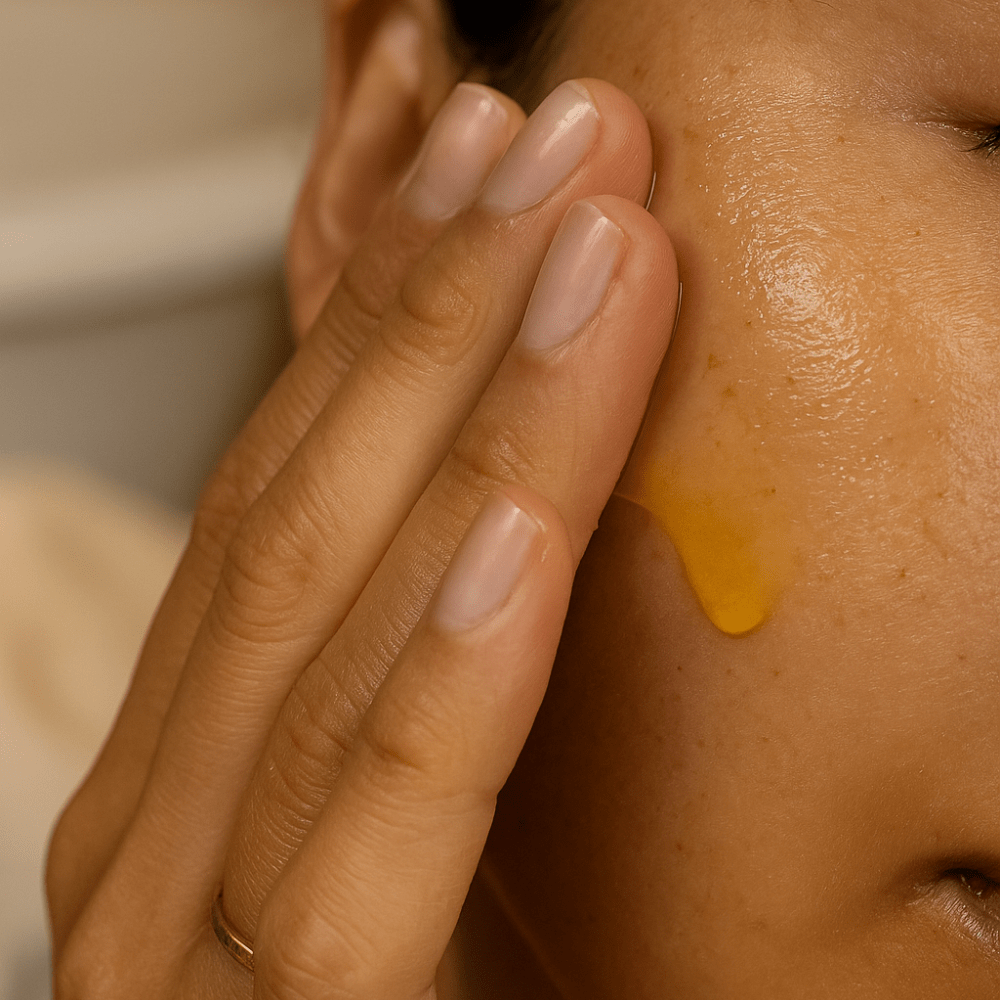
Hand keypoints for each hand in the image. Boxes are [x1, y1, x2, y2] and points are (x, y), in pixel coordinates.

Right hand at [46, 78, 677, 997]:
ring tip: (577, 236)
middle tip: (555, 141)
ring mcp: (198, 922)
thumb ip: (415, 649)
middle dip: (441, 297)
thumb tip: (503, 483)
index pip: (305, 473)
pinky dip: (446, 660)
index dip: (393, 298)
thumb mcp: (391, 786)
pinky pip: (377, 822)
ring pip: (339, 611)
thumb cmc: (383, 999)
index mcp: (207, 743)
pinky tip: (524, 528)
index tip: (496, 169)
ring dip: (469, 403)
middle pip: (318, 499)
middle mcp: (174, 806)